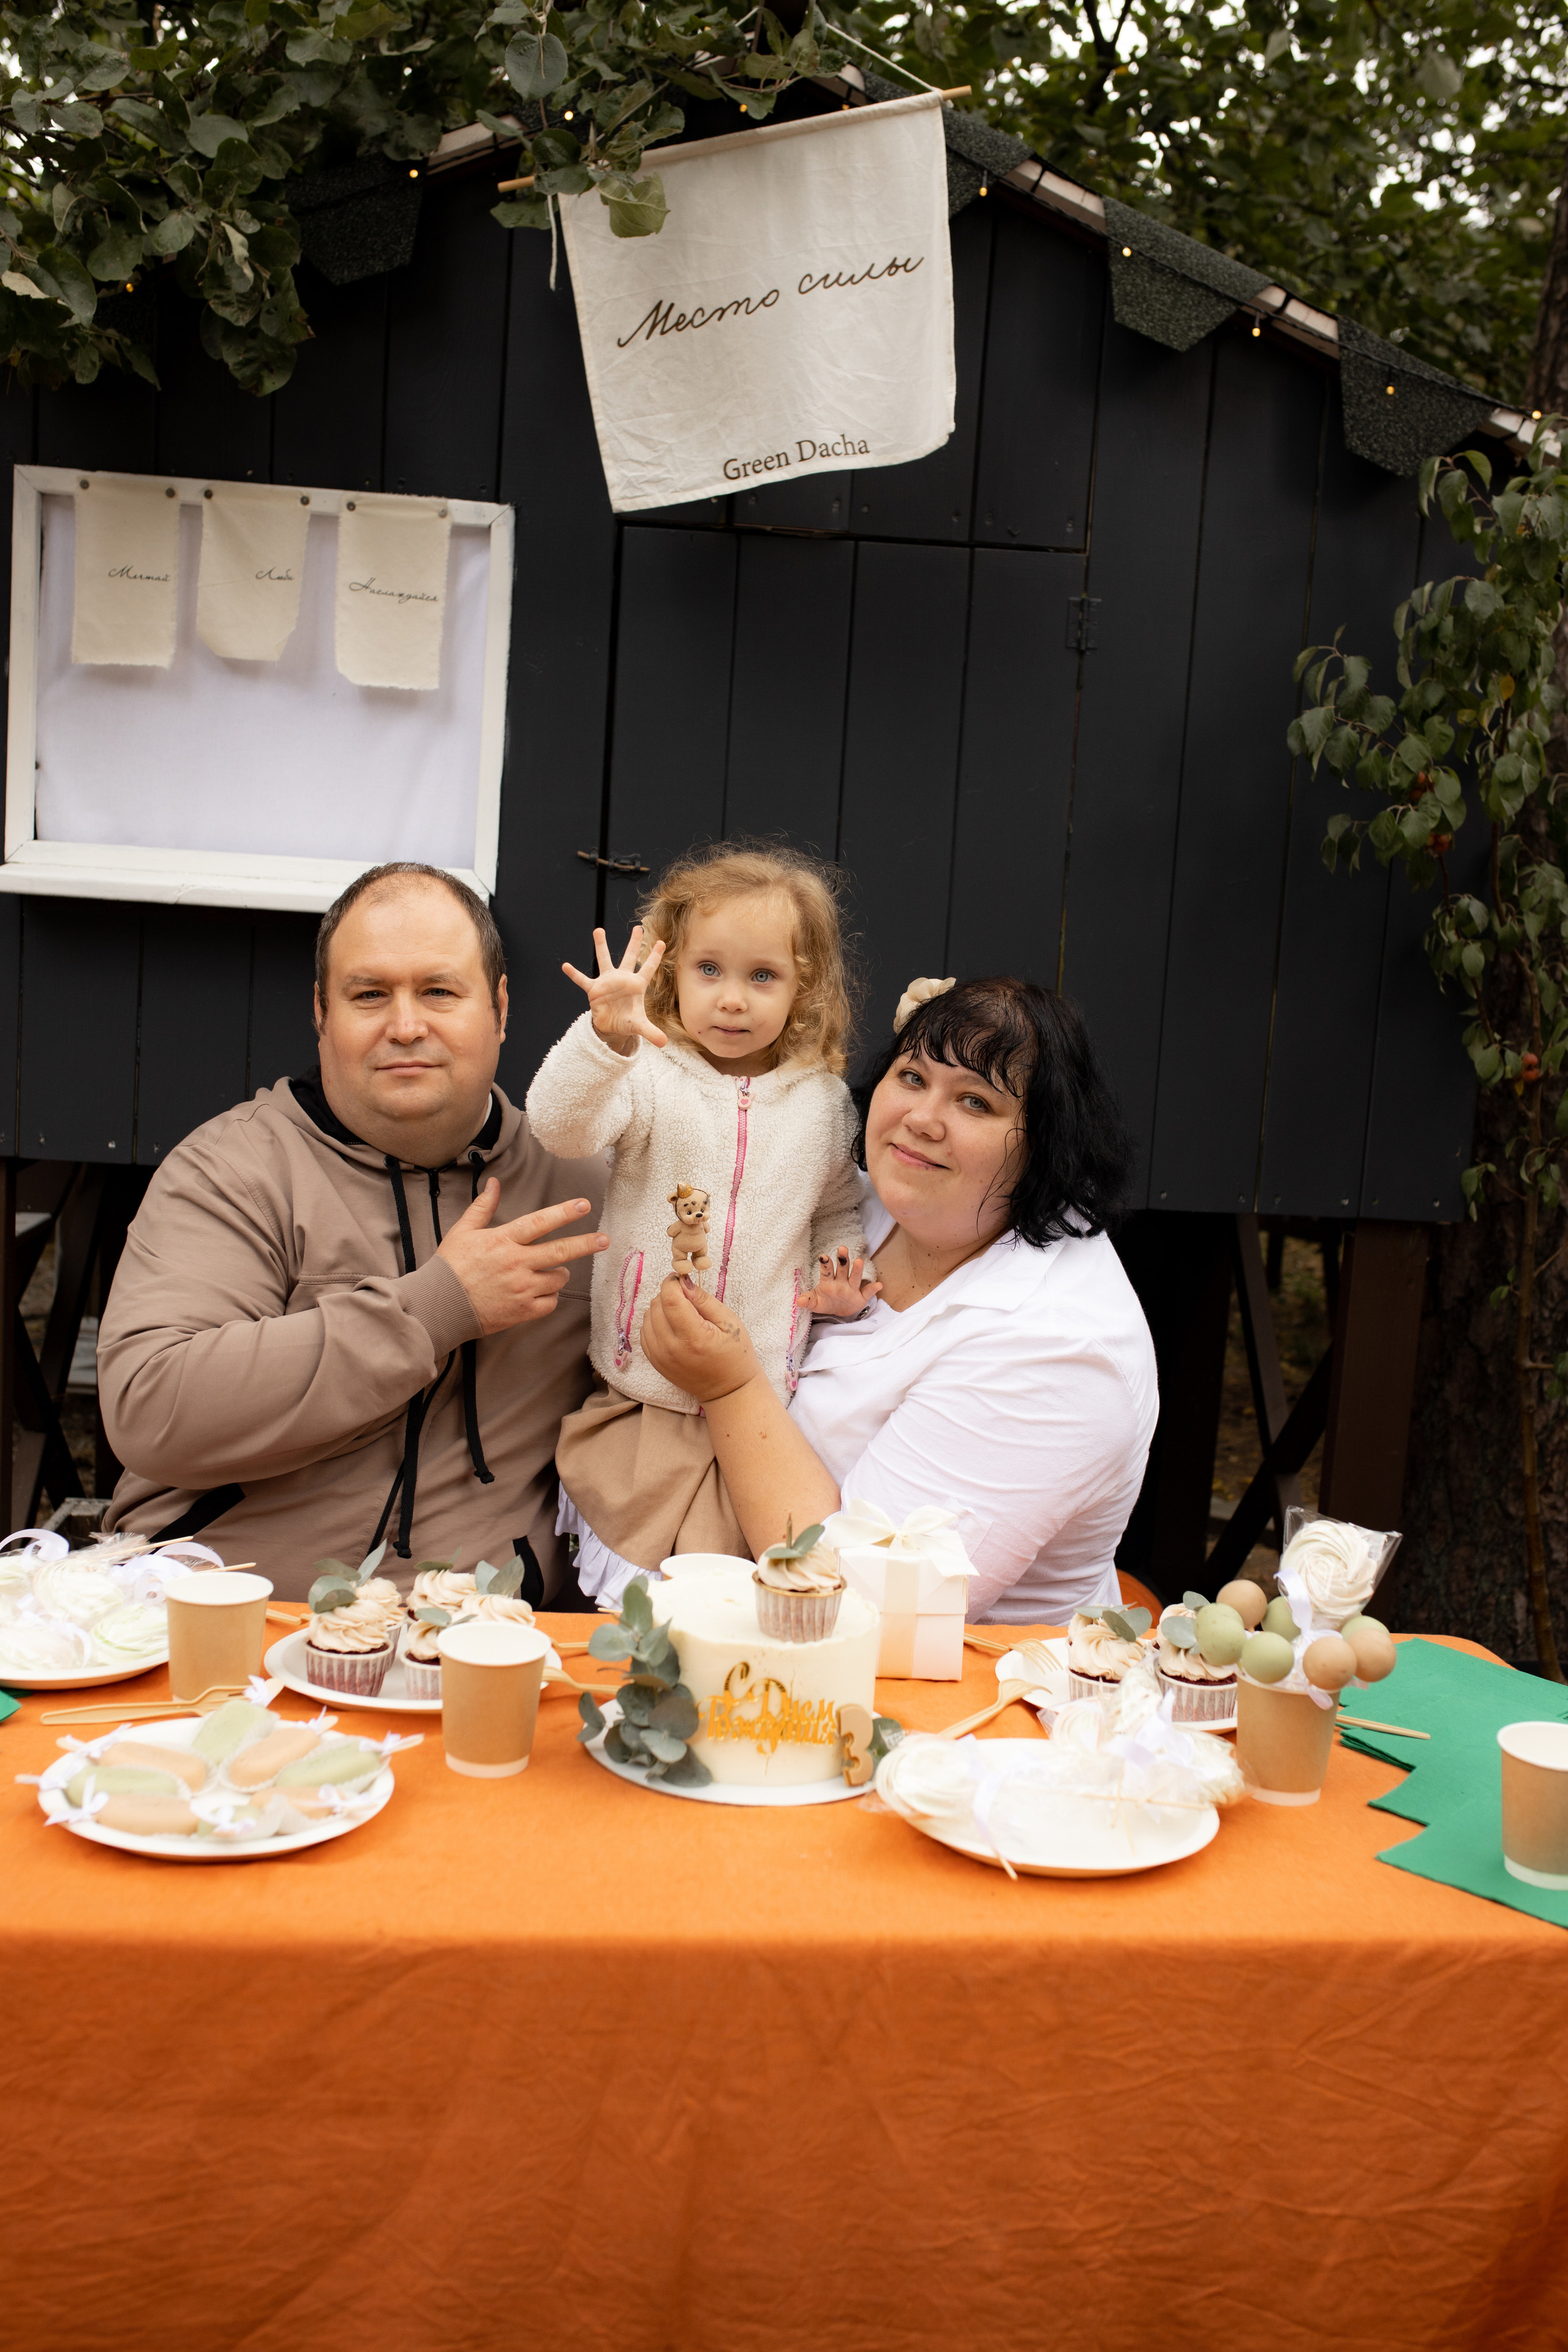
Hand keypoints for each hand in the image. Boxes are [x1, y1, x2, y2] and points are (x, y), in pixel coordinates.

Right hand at [437, 1183, 607, 1335]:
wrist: (440, 1306)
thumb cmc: (450, 1266)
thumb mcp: (462, 1231)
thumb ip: (483, 1207)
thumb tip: (495, 1183)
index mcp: (503, 1241)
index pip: (539, 1222)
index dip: (564, 1213)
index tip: (584, 1205)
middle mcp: (515, 1264)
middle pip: (560, 1252)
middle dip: (585, 1244)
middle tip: (604, 1239)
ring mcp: (521, 1289)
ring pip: (557, 1279)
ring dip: (558, 1273)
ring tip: (547, 1271)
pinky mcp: (522, 1311)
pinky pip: (550, 1302)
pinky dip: (549, 1296)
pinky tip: (539, 1292)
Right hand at [561, 925, 667, 1054]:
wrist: (611, 1026)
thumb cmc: (627, 1021)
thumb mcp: (639, 1027)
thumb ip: (651, 1032)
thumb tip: (664, 1043)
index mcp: (636, 985)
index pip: (648, 968)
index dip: (655, 956)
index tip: (662, 942)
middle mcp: (622, 979)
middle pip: (630, 957)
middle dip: (635, 943)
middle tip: (639, 927)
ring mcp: (608, 982)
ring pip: (604, 960)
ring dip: (601, 946)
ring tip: (598, 930)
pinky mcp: (594, 990)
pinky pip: (583, 980)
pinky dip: (575, 974)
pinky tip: (566, 966)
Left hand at [641, 1275, 760, 1402]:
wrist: (727, 1390)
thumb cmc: (734, 1355)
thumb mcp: (729, 1322)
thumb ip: (704, 1300)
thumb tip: (683, 1283)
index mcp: (693, 1337)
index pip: (669, 1299)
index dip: (672, 1283)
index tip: (681, 1280)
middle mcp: (671, 1348)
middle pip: (656, 1306)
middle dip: (669, 1295)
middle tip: (687, 1299)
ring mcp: (660, 1357)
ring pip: (647, 1317)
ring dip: (661, 1308)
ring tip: (681, 1314)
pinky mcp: (655, 1362)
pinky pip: (644, 1332)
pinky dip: (654, 1322)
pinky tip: (671, 1325)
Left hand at [802, 1247, 881, 1319]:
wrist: (836, 1312)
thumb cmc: (824, 1302)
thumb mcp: (814, 1303)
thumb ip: (807, 1300)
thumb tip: (799, 1301)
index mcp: (828, 1281)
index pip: (826, 1271)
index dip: (825, 1263)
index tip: (823, 1256)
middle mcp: (841, 1281)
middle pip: (842, 1269)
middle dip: (842, 1259)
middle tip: (842, 1249)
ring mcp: (851, 1288)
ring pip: (854, 1277)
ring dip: (857, 1270)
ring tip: (859, 1261)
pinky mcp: (860, 1297)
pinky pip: (867, 1292)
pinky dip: (873, 1288)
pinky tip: (879, 1284)